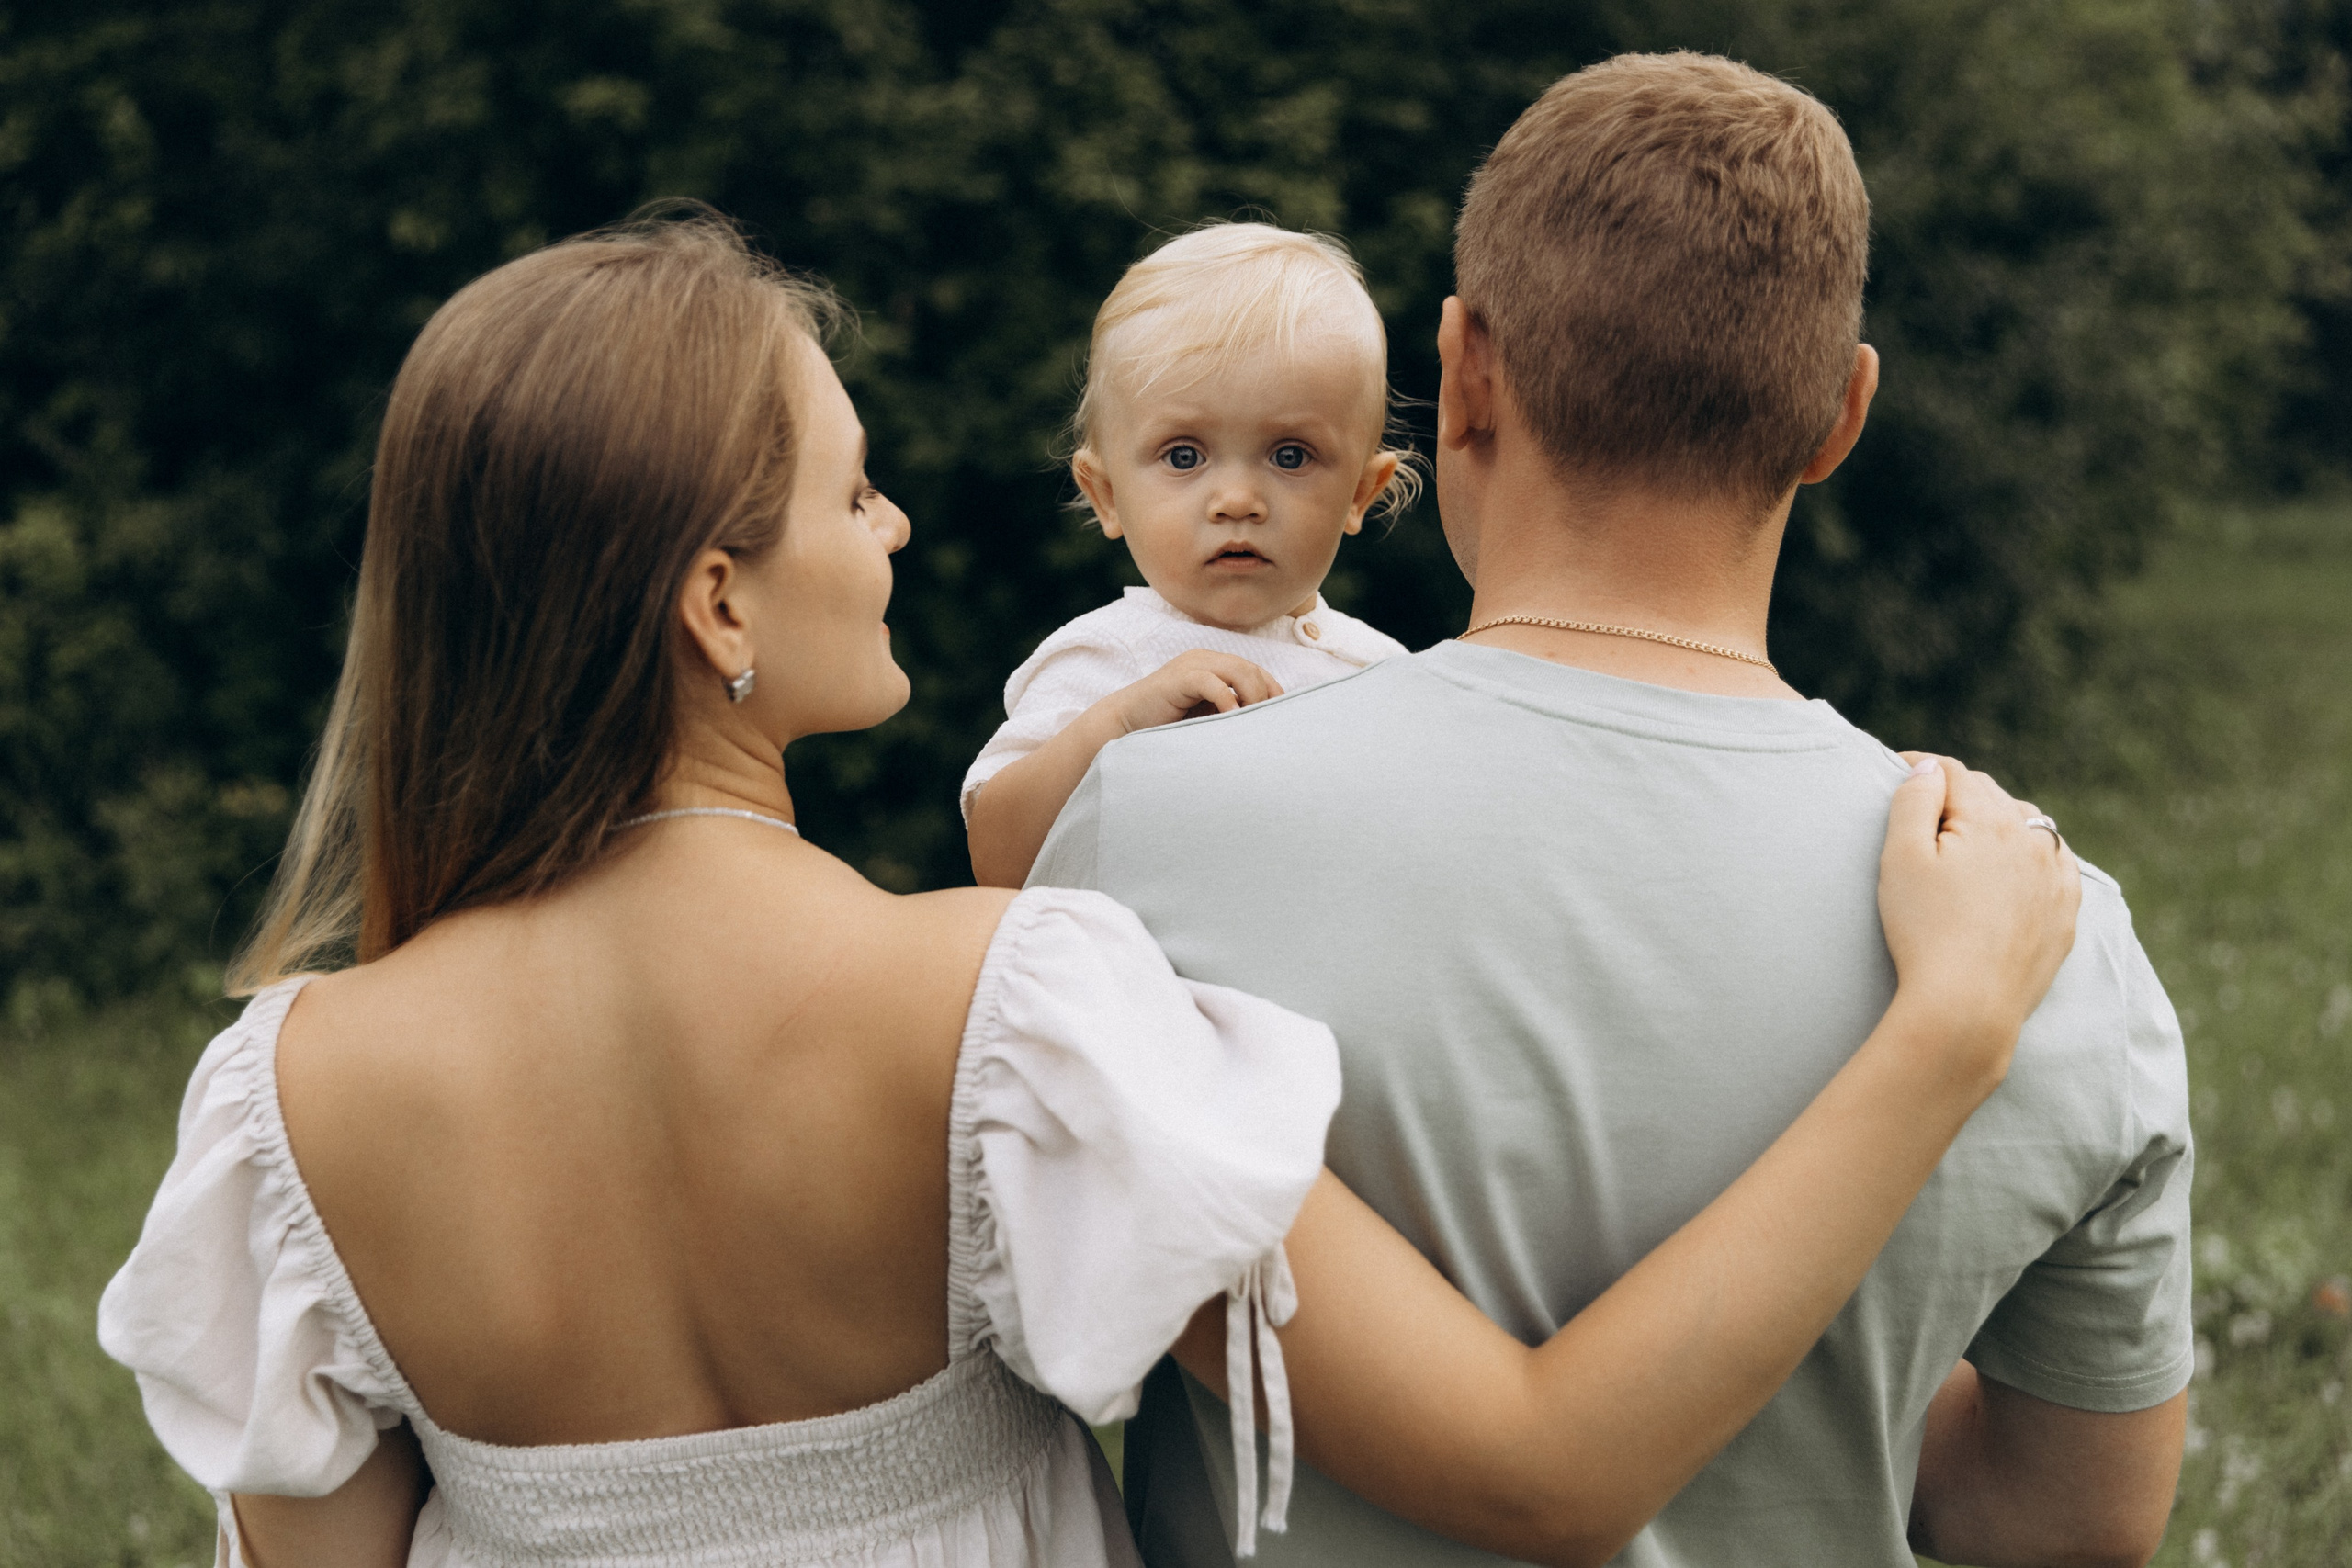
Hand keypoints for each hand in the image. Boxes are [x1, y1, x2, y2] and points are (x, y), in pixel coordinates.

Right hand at [1096, 649, 1283, 734]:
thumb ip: (1229, 713)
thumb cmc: (1165, 728)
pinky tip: (1231, 719)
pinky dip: (1227, 700)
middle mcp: (1205, 659)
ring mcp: (1192, 665)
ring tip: (1252, 722)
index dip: (1273, 692)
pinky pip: (1213, 682)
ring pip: (1238, 671)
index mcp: (1214, 665)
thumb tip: (1263, 727)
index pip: (1255, 671)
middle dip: (1265, 696)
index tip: (1282, 718)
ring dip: (1252, 698)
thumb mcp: (1205, 717)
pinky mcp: (1179, 678)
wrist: (1123, 727)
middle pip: (1251, 669)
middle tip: (1267, 725)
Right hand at [1877, 755, 2080, 1090]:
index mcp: (1990, 819)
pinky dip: (2036, 854)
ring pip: (2030, 825)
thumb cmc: (1924, 930)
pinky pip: (2056, 864)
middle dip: (1958, 791)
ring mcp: (2055, 878)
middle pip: (1992, 795)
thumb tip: (1929, 768)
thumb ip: (1913, 801)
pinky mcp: (2064, 914)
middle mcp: (2033, 840)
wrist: (1967, 1005)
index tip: (1897, 769)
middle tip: (1925, 801)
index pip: (1953, 772)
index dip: (1921, 766)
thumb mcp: (1901, 858)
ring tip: (1971, 831)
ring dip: (2000, 818)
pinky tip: (2019, 865)